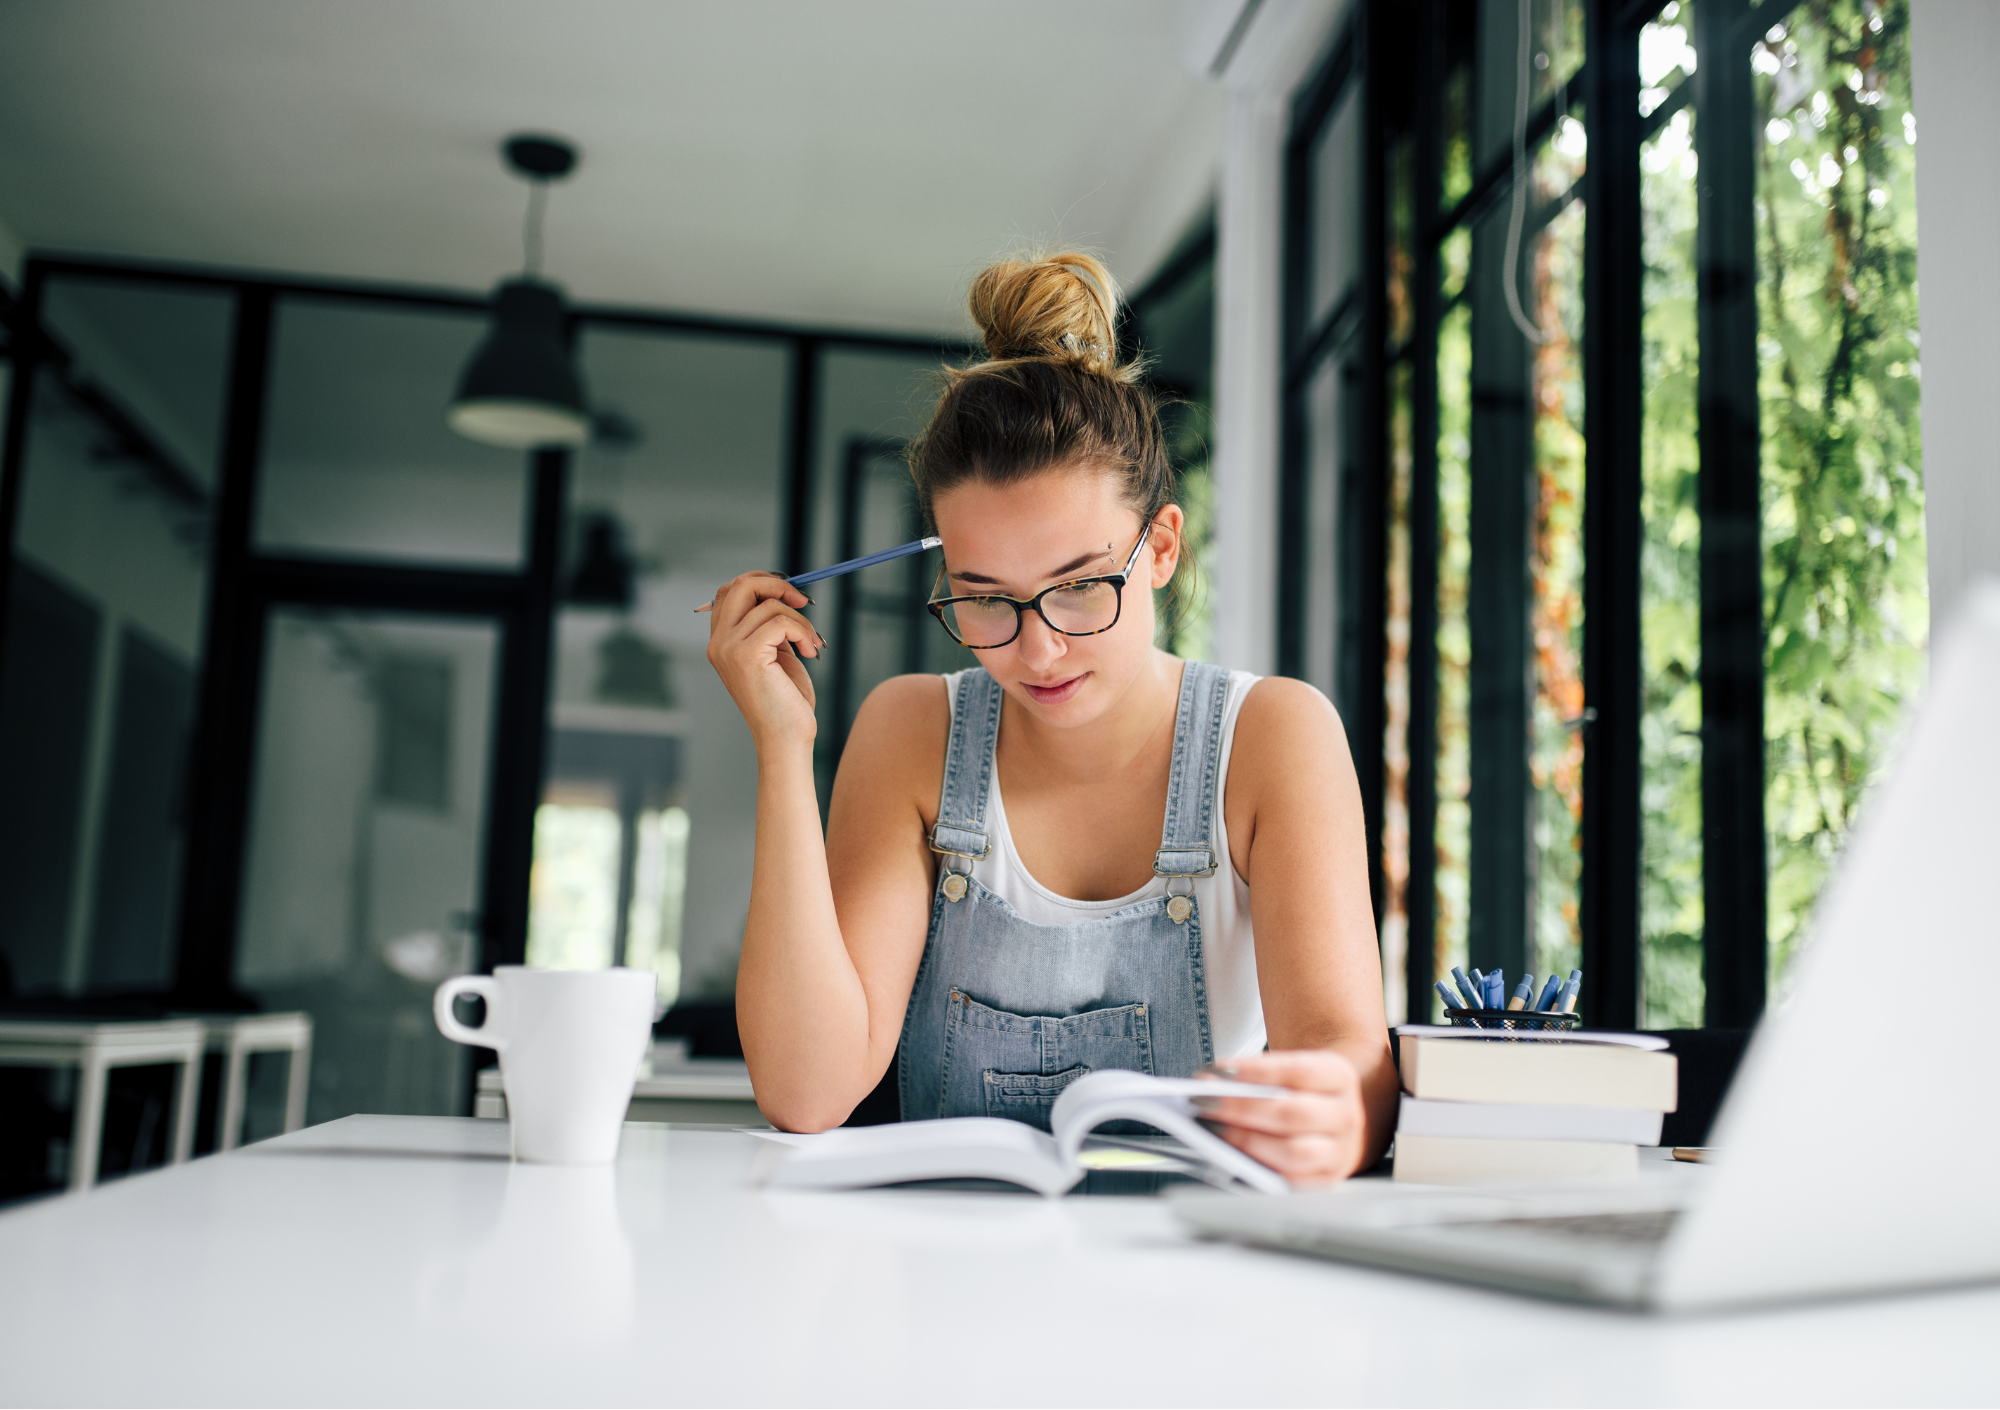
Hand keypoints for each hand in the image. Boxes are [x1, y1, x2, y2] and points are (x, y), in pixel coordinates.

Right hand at [704, 571, 822, 749]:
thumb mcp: (777, 655)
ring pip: (769, 605)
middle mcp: (718, 643)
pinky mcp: (746, 655)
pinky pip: (780, 621)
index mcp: (721, 642)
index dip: (762, 582)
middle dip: (777, 585)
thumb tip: (785, 591)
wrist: (786, 740)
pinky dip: (803, 631)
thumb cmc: (786, 702)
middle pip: (741, 585)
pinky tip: (810, 651)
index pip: (730, 591)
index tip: (791, 595)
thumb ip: (772, 626)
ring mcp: (728, 649)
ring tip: (812, 644)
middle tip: (805, 602)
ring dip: (801, 620)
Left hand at [1196, 1049, 1368, 1185]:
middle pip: (1293, 1114)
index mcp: (1339, 1077)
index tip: (1219, 1071)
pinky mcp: (1325, 1180)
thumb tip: (1210, 1086)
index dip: (1256, 1072)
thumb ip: (1258, 1075)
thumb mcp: (1291, 1069)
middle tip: (1205, 1102)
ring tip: (1212, 1130)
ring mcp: (1339, 1152)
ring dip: (1246, 1142)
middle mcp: (1345, 1115)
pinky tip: (1231, 1156)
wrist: (1335, 1116)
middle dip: (1242, 1109)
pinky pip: (1290, 1183)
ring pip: (1294, 1153)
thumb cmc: (1302, 1090)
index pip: (1298, 1071)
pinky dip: (1258, 1170)